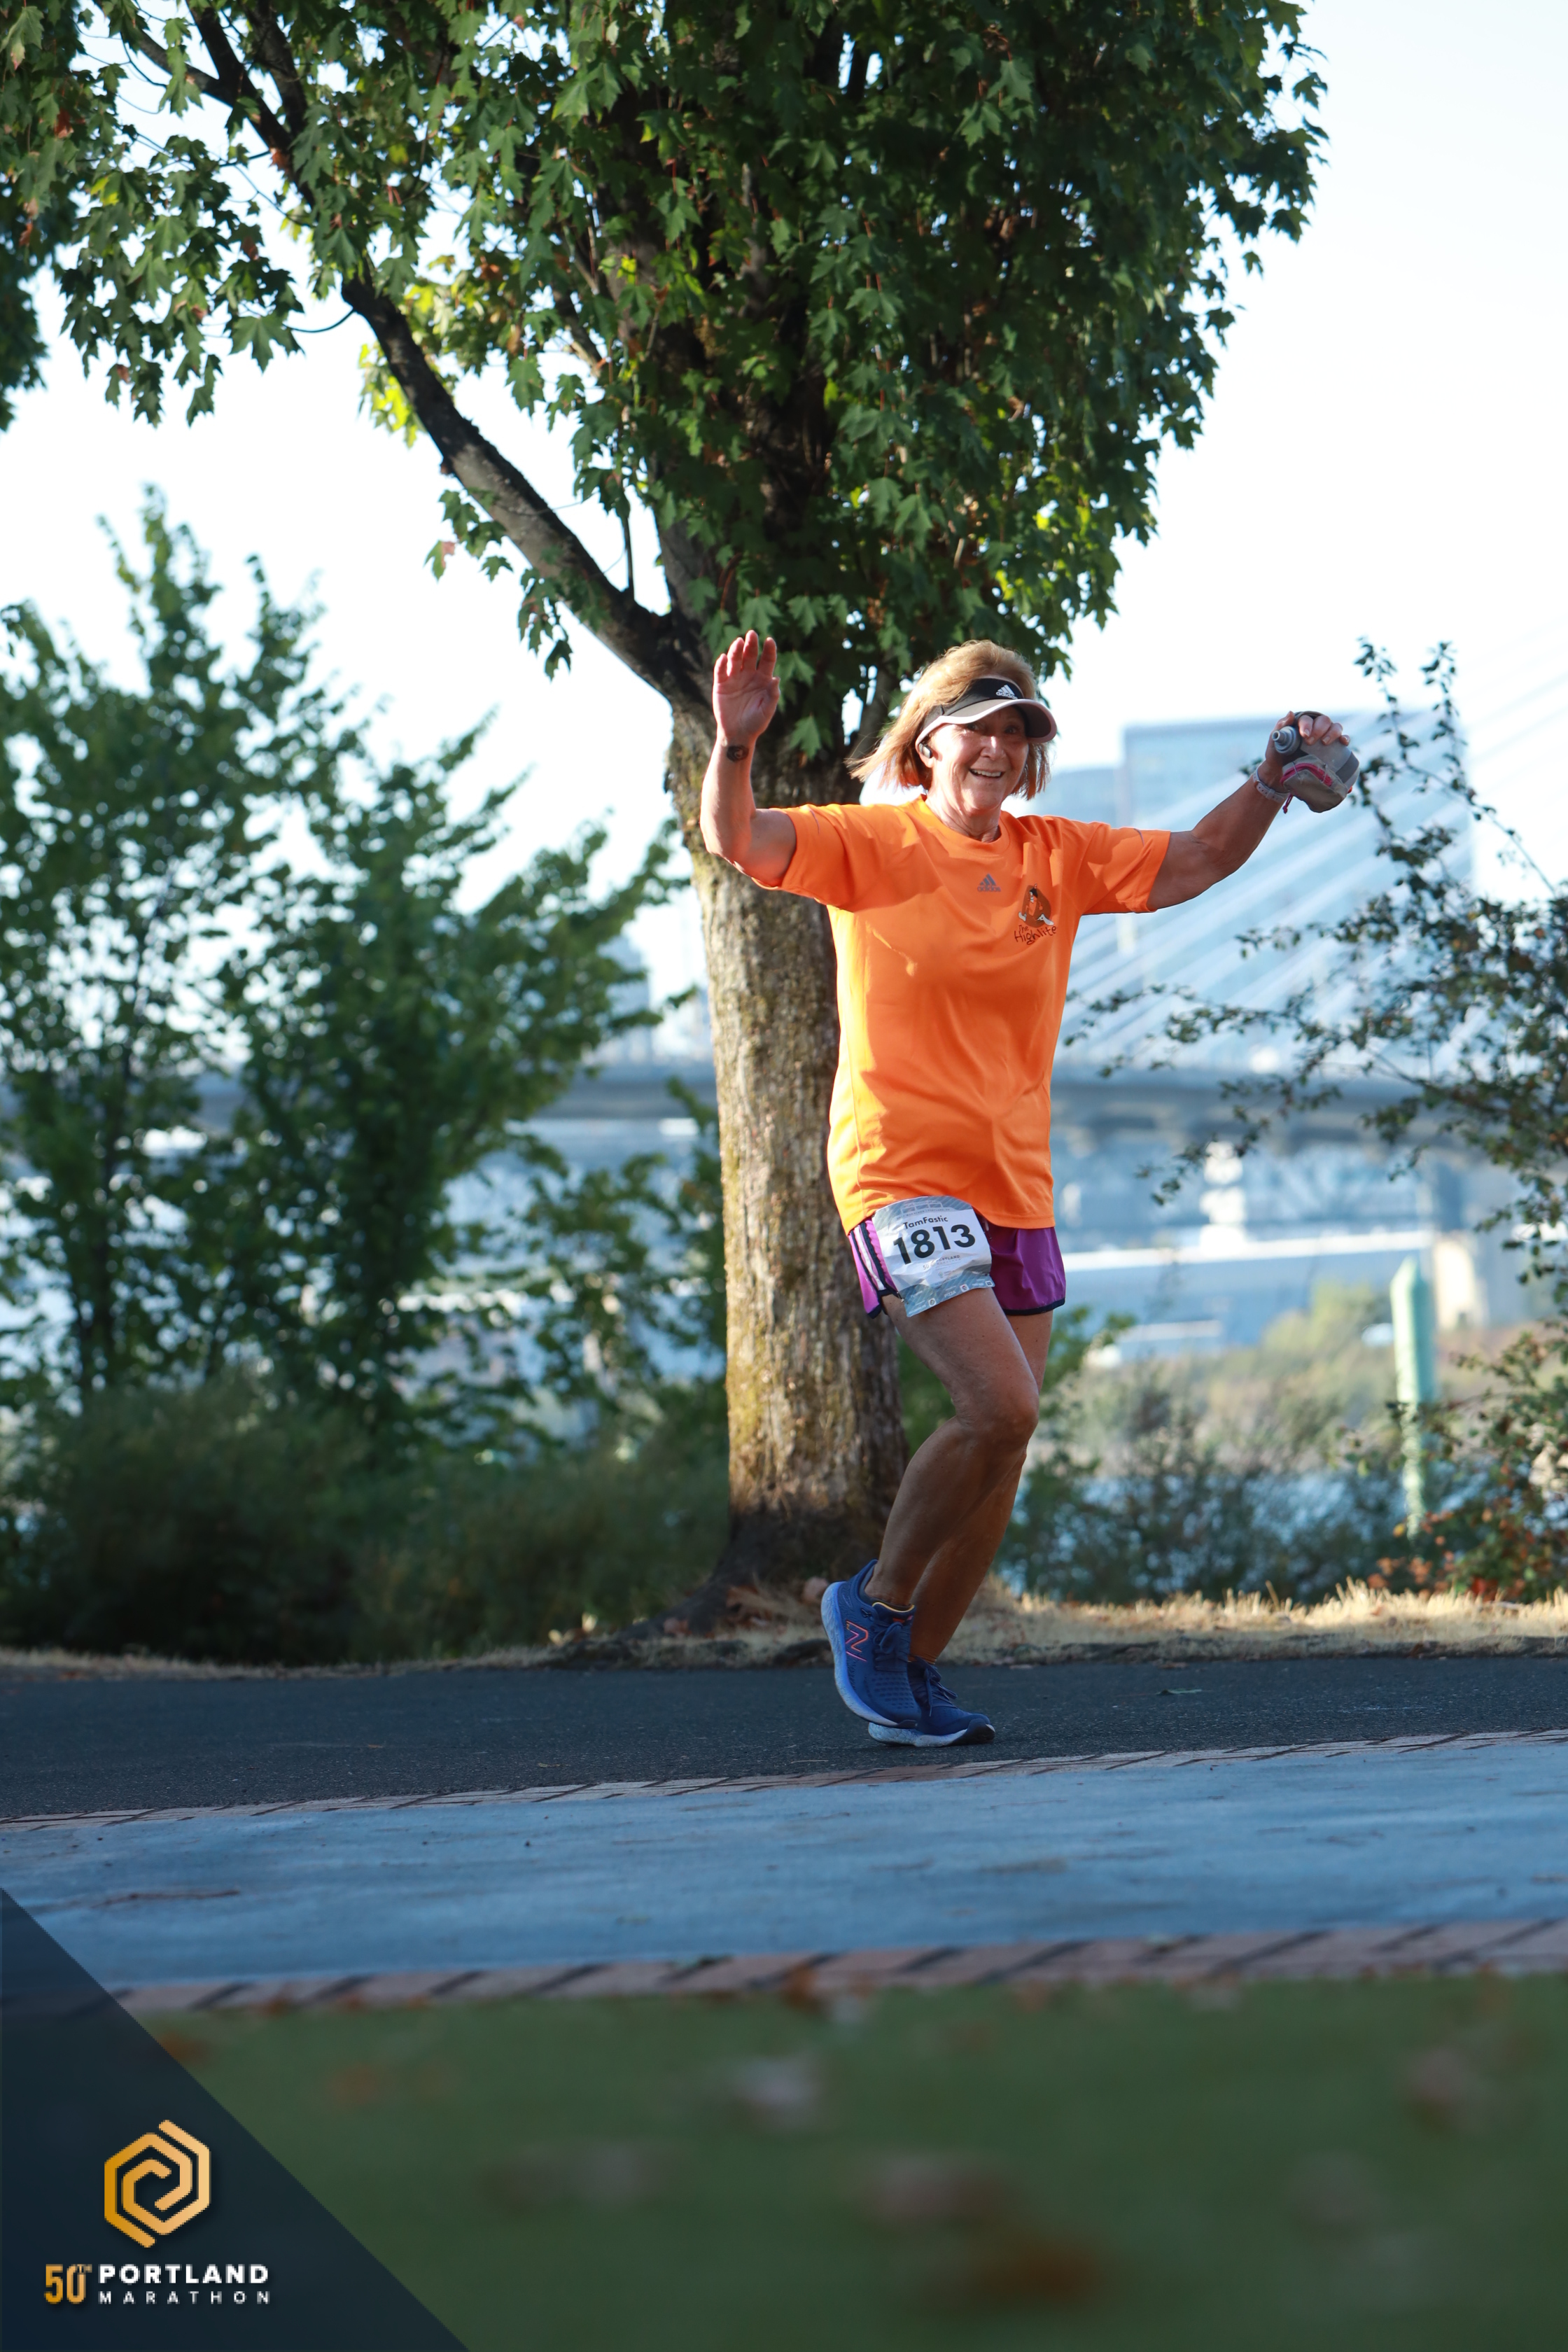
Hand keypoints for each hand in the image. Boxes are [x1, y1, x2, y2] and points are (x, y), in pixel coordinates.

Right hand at [712, 631, 779, 751]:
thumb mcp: (767, 710)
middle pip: (750, 655)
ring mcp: (734, 678)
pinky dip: (721, 664)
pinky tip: (724, 658)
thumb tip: (776, 679)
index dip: (769, 650)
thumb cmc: (756, 723)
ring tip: (738, 642)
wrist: (738, 735)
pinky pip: (720, 672)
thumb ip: (773, 695)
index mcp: (763, 679)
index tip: (770, 640)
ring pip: (735, 660)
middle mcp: (749, 675)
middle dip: (751, 644)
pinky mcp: (721, 685)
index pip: (767, 660)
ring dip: (736, 650)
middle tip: (752, 634)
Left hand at [1258, 708, 1347, 789]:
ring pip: (1335, 727)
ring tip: (1325, 743)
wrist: (1281, 773)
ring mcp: (1326, 736)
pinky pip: (1343, 739)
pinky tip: (1343, 742)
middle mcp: (1316, 727)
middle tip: (1310, 742)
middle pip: (1324, 721)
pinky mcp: (1333, 748)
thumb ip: (1280, 726)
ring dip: (1332, 733)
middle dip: (1318, 730)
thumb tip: (1290, 713)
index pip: (1308, 719)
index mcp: (1302, 724)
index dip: (1307, 725)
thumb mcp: (1274, 741)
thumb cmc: (1277, 755)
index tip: (1304, 735)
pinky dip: (1345, 738)